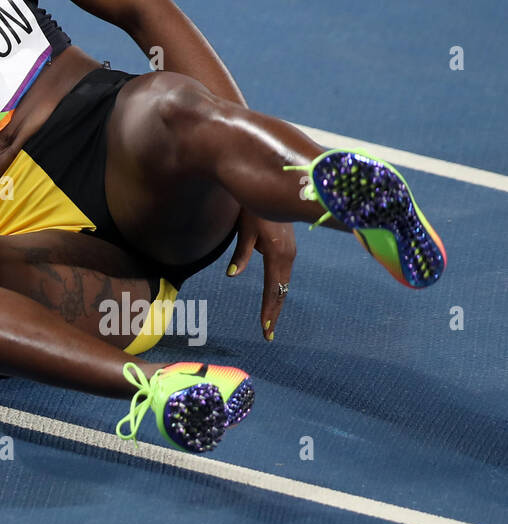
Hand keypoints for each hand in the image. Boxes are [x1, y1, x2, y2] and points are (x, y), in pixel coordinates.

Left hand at [225, 207, 296, 340]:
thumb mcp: (245, 230)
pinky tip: (272, 298)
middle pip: (281, 291)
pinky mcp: (288, 248)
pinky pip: (282, 274)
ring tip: (269, 322)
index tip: (265, 329)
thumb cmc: (253, 207)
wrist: (272, 189)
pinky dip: (277, 289)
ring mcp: (290, 252)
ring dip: (276, 303)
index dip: (269, 310)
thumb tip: (232, 276)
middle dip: (274, 313)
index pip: (272, 289)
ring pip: (283, 284)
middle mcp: (288, 257)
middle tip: (267, 334)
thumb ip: (241, 254)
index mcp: (278, 255)